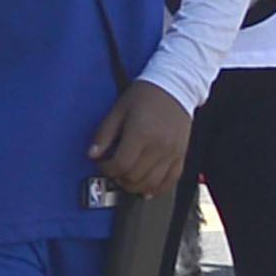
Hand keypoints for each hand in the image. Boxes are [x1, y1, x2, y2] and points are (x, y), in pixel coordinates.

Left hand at [88, 82, 192, 196]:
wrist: (175, 86)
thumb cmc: (146, 95)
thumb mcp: (119, 109)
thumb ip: (104, 133)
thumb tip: (93, 154)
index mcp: (141, 133)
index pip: (120, 164)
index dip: (107, 169)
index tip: (103, 163)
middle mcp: (158, 146)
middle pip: (134, 176)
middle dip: (119, 178)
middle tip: (113, 170)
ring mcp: (172, 152)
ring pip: (151, 183)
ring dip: (135, 186)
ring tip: (127, 179)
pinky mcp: (181, 154)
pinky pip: (171, 180)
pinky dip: (158, 189)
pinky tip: (148, 190)